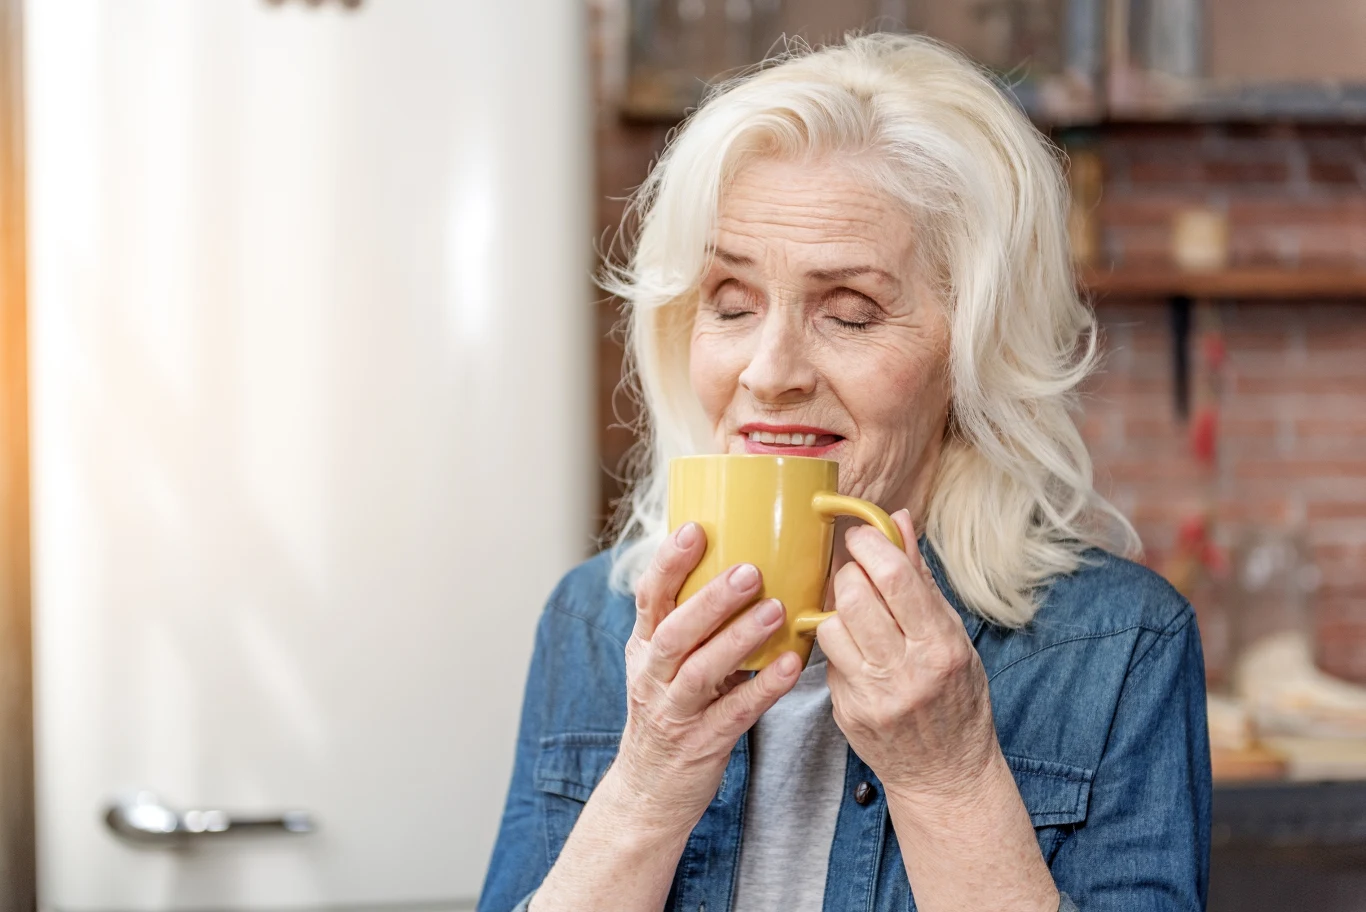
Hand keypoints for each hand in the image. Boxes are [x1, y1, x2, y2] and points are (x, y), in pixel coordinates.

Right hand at [613, 522, 802, 836]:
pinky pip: (734, 713)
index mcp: (644, 648)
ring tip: (775, 610)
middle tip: (749, 570)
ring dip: (738, 639)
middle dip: (709, 599)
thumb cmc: (669, 714)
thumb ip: (691, 624)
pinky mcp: (701, 744)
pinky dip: (763, 688)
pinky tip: (792, 666)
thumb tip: (739, 564)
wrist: (648, 792)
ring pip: (700, 671)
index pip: (648, 598)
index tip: (694, 529)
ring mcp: (674, 712)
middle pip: (674, 632)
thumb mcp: (664, 665)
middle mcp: (652, 677)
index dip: (668, 563)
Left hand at [816, 510, 999, 800]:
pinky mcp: (847, 711)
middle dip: (848, 572)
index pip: (896, 579)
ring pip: (831, 625)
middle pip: (854, 596)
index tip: (860, 533)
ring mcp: (873, 695)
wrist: (946, 774)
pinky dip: (836, 645)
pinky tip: (854, 649)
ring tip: (853, 611)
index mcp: (941, 646)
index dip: (869, 545)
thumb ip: (921, 579)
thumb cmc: (957, 699)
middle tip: (854, 571)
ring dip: (836, 608)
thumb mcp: (953, 637)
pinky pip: (827, 659)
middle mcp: (907, 671)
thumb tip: (899, 521)